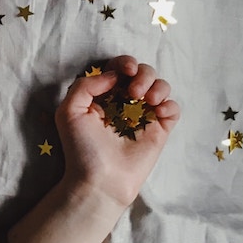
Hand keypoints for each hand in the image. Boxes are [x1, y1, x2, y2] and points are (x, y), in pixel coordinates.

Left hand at [54, 55, 180, 206]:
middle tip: (134, 92)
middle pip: (144, 72)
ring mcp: (144, 115)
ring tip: (146, 100)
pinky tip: (157, 111)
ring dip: (157, 86)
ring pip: (161, 86)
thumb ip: (85, 86)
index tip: (126, 71)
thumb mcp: (69, 112)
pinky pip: (173, 108)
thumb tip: (112, 75)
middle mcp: (125, 102)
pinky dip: (169, 104)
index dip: (125, 63)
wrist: (100, 179)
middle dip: (143, 74)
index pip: (119, 68)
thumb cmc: (81, 148)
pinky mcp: (159, 129)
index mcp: (103, 95)